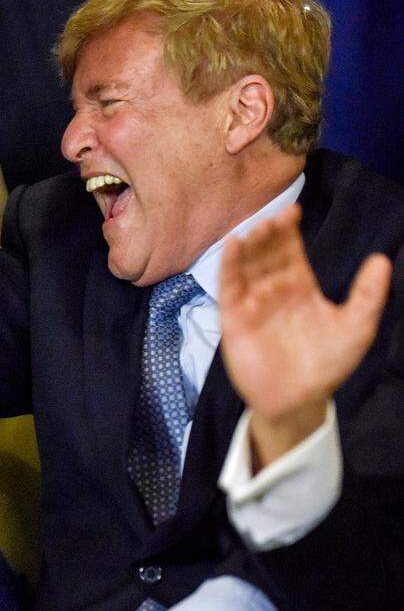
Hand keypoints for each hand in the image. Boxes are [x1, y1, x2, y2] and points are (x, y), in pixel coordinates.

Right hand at [220, 204, 391, 466]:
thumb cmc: (327, 364)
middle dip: (269, 234)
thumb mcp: (356, 327)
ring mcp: (252, 302)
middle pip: (267, 253)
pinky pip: (229, 286)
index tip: (294, 211)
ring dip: (249, 245)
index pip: (291, 251)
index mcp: (300, 286)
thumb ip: (368, 294)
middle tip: (275, 217)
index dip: (290, 231)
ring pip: (247, 265)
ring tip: (256, 227)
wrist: (299, 399)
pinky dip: (228, 265)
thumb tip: (381, 258)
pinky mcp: (234, 317)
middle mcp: (273, 289)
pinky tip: (233, 245)